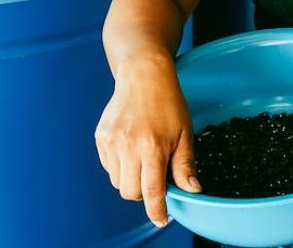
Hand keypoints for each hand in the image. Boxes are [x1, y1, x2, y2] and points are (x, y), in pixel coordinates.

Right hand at [95, 56, 202, 226]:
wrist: (143, 74)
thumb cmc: (168, 102)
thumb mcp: (184, 132)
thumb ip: (185, 164)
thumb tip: (192, 190)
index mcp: (152, 147)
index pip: (151, 192)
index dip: (156, 211)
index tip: (161, 218)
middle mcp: (128, 147)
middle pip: (130, 192)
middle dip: (144, 191)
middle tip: (155, 175)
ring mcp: (111, 142)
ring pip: (117, 181)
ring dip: (131, 178)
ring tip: (143, 156)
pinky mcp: (100, 137)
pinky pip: (108, 166)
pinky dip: (120, 165)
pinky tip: (131, 146)